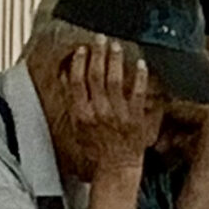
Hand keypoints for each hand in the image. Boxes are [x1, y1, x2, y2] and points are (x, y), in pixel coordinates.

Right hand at [65, 38, 163, 174]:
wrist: (116, 168)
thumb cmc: (96, 151)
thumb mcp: (77, 127)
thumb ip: (73, 102)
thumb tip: (67, 79)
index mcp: (81, 114)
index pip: (77, 83)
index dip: (79, 64)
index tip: (82, 50)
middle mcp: (98, 112)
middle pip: (95, 77)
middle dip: (97, 55)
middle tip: (100, 40)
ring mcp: (117, 114)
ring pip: (114, 81)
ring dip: (114, 61)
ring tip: (115, 46)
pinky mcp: (135, 118)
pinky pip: (137, 93)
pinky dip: (139, 77)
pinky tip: (140, 64)